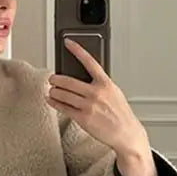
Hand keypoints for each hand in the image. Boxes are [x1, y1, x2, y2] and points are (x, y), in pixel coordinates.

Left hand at [46, 38, 148, 157]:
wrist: (125, 133)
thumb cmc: (120, 114)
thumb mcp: (114, 92)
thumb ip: (100, 84)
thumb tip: (83, 78)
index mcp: (106, 83)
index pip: (89, 61)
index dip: (77, 50)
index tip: (67, 42)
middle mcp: (96, 93)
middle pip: (69, 81)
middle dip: (56, 79)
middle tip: (52, 78)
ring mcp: (89, 106)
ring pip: (63, 94)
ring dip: (54, 91)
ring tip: (51, 90)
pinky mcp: (83, 118)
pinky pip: (63, 108)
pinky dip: (54, 102)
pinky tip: (51, 100)